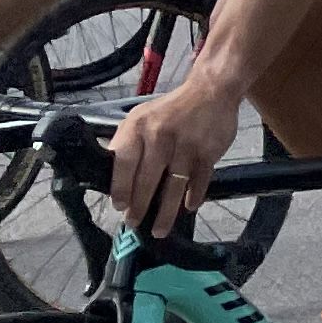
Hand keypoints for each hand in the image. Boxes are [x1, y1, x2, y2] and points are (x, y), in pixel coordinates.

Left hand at [106, 71, 246, 236]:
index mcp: (138, 127)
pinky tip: (189, 208)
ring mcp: (186, 145)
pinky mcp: (209, 152)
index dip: (121, 188)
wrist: (211, 92)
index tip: (120, 207)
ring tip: (159, 230)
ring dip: (166, 212)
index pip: (124, 163)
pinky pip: (200, 181)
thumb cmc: (171, 109)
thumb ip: (126, 142)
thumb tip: (110, 175)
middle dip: (140, 206)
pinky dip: (194, 196)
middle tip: (134, 223)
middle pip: (148, 179)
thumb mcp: (141, 117)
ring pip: (174, 186)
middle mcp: (160, 136)